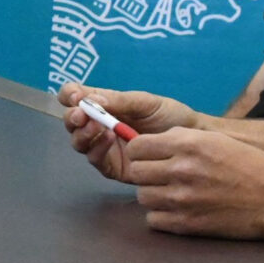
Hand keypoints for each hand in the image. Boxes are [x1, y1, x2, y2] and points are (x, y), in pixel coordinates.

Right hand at [56, 83, 198, 182]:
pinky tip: (109, 139)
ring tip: (96, 127)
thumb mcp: (146, 102)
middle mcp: (99, 126)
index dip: (69, 95)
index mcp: (104, 105)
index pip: (75, 97)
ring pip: (79, 142)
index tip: (75, 96)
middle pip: (72, 122)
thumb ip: (119, 101)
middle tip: (81, 115)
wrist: (193, 139)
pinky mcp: (112, 167)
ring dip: (82, 133)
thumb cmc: (170, 116)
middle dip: (72, 117)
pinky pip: (96, 159)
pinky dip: (97, 148)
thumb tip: (90, 100)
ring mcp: (104, 147)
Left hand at [123, 128, 263, 239]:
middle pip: (136, 172)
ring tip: (173, 193)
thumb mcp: (215, 139)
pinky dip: (162, 215)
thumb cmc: (248, 165)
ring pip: (142, 196)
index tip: (148, 156)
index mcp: (188, 144)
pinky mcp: (187, 224)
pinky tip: (178, 210)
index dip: (141, 151)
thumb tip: (149, 142)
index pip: (136, 147)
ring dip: (154, 194)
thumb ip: (180, 138)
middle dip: (145, 173)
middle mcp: (181, 170)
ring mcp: (182, 199)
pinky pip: (153, 219)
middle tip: (161, 176)